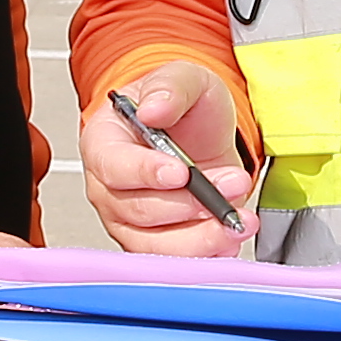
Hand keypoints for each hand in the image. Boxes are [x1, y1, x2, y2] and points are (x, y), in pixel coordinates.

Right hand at [79, 61, 256, 258]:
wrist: (199, 133)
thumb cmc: (180, 108)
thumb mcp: (182, 78)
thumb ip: (169, 88)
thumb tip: (154, 110)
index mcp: (103, 143)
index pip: (113, 167)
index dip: (146, 172)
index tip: (182, 172)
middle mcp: (109, 189)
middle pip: (138, 211)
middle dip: (189, 203)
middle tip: (231, 183)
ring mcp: (130, 222)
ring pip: (156, 245)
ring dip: (201, 236)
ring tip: (238, 219)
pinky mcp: (156, 244)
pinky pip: (176, 261)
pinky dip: (207, 254)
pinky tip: (231, 237)